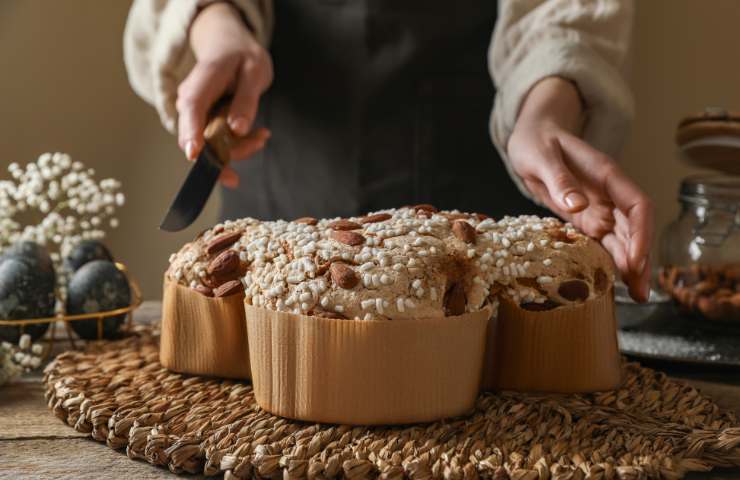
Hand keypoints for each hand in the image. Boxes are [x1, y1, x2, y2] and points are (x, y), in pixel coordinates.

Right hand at [176, 2, 273, 187]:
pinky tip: (258, 135)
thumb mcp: (254, 73)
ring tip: (263, 135)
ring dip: (240, 147)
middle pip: (199, 136)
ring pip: (211, 146)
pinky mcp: (204, 124)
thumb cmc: (241, 57)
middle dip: (229, 151)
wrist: (228, 48)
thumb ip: (246, 101)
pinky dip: (239, 143)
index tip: (195, 154)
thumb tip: (237, 129)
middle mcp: (191, 102)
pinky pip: (219, 143)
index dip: (192, 132)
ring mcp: (196, 115)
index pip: (192, 108)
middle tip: (260, 142)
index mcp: (202, 82)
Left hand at [507, 77, 653, 301]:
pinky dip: (610, 260)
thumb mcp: (541, 157)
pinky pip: (602, 241)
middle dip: (641, 260)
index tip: (636, 260)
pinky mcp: (585, 217)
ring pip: (622, 239)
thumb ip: (559, 179)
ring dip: (630, 265)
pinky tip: (613, 282)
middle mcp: (608, 193)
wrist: (531, 137)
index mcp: (605, 174)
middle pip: (635, 229)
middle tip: (641, 292)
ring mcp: (599, 206)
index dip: (641, 233)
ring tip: (636, 295)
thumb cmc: (537, 141)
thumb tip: (578, 205)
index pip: (636, 205)